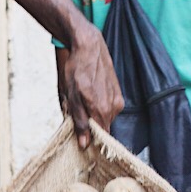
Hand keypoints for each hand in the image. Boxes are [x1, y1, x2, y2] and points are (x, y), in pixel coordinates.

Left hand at [62, 23, 122, 146]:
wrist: (89, 46)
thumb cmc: (77, 70)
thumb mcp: (72, 98)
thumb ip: (80, 122)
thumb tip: (84, 144)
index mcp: (102, 111)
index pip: (100, 138)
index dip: (90, 140)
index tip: (81, 137)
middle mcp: (114, 107)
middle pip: (103, 128)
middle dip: (91, 126)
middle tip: (77, 115)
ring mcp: (117, 99)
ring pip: (106, 117)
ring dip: (95, 115)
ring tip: (83, 101)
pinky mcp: (118, 92)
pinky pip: (109, 108)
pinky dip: (100, 106)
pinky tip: (91, 95)